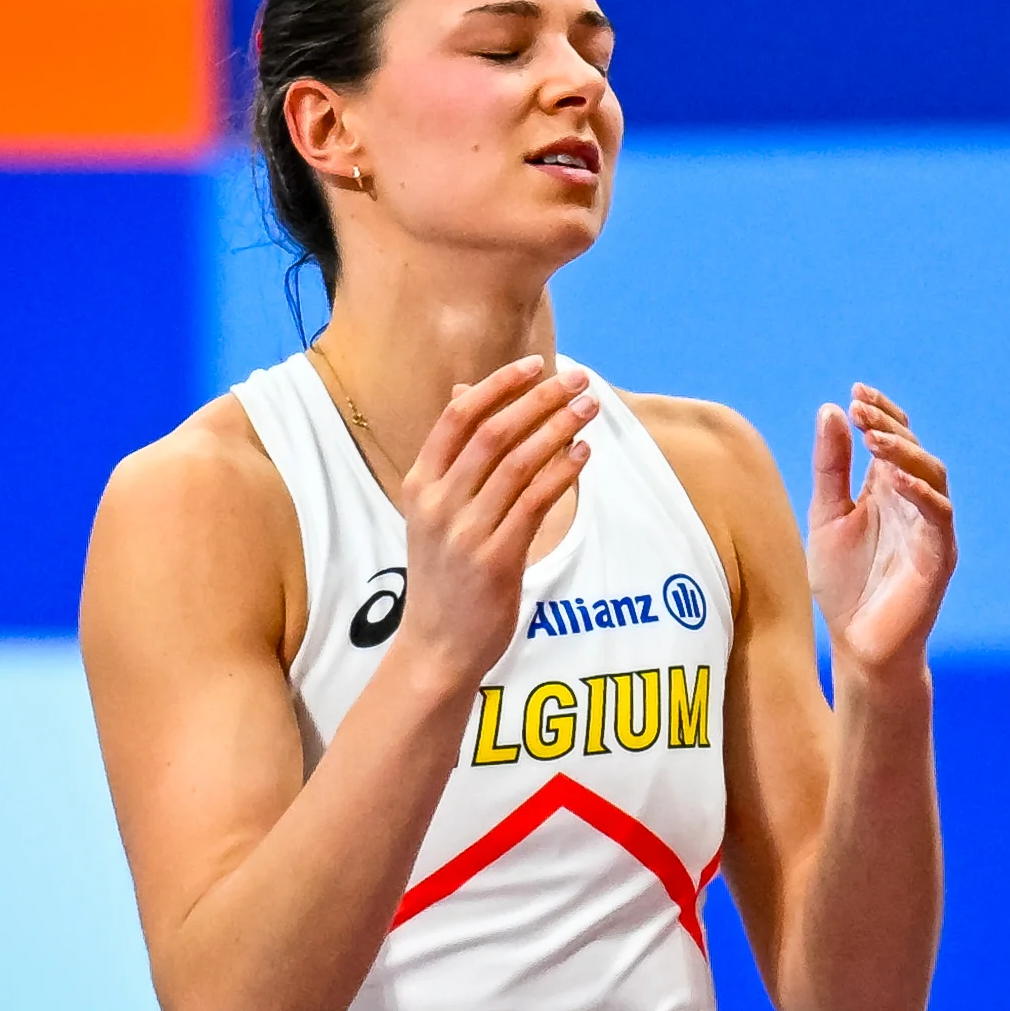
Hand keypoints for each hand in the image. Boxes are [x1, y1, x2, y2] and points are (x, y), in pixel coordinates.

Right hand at [393, 356, 593, 687]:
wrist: (437, 646)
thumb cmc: (444, 575)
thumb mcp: (434, 512)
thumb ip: (452, 456)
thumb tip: (466, 391)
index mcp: (419, 485)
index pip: (459, 417)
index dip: (500, 385)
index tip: (536, 364)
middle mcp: (438, 503)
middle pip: (495, 432)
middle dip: (540, 399)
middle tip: (578, 380)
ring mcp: (466, 531)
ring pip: (520, 463)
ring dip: (560, 429)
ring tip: (590, 409)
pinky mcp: (496, 558)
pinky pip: (536, 502)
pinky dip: (563, 472)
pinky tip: (584, 454)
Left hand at [808, 384, 955, 677]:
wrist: (859, 646)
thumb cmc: (844, 586)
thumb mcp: (827, 516)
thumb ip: (831, 468)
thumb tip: (830, 410)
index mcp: (888, 491)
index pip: (893, 439)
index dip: (880, 412)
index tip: (855, 392)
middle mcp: (914, 504)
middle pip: (914, 450)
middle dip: (889, 425)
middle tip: (860, 409)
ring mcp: (930, 529)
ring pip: (932, 476)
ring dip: (905, 453)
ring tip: (874, 437)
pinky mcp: (940, 557)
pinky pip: (938, 517)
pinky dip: (920, 494)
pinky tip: (893, 478)